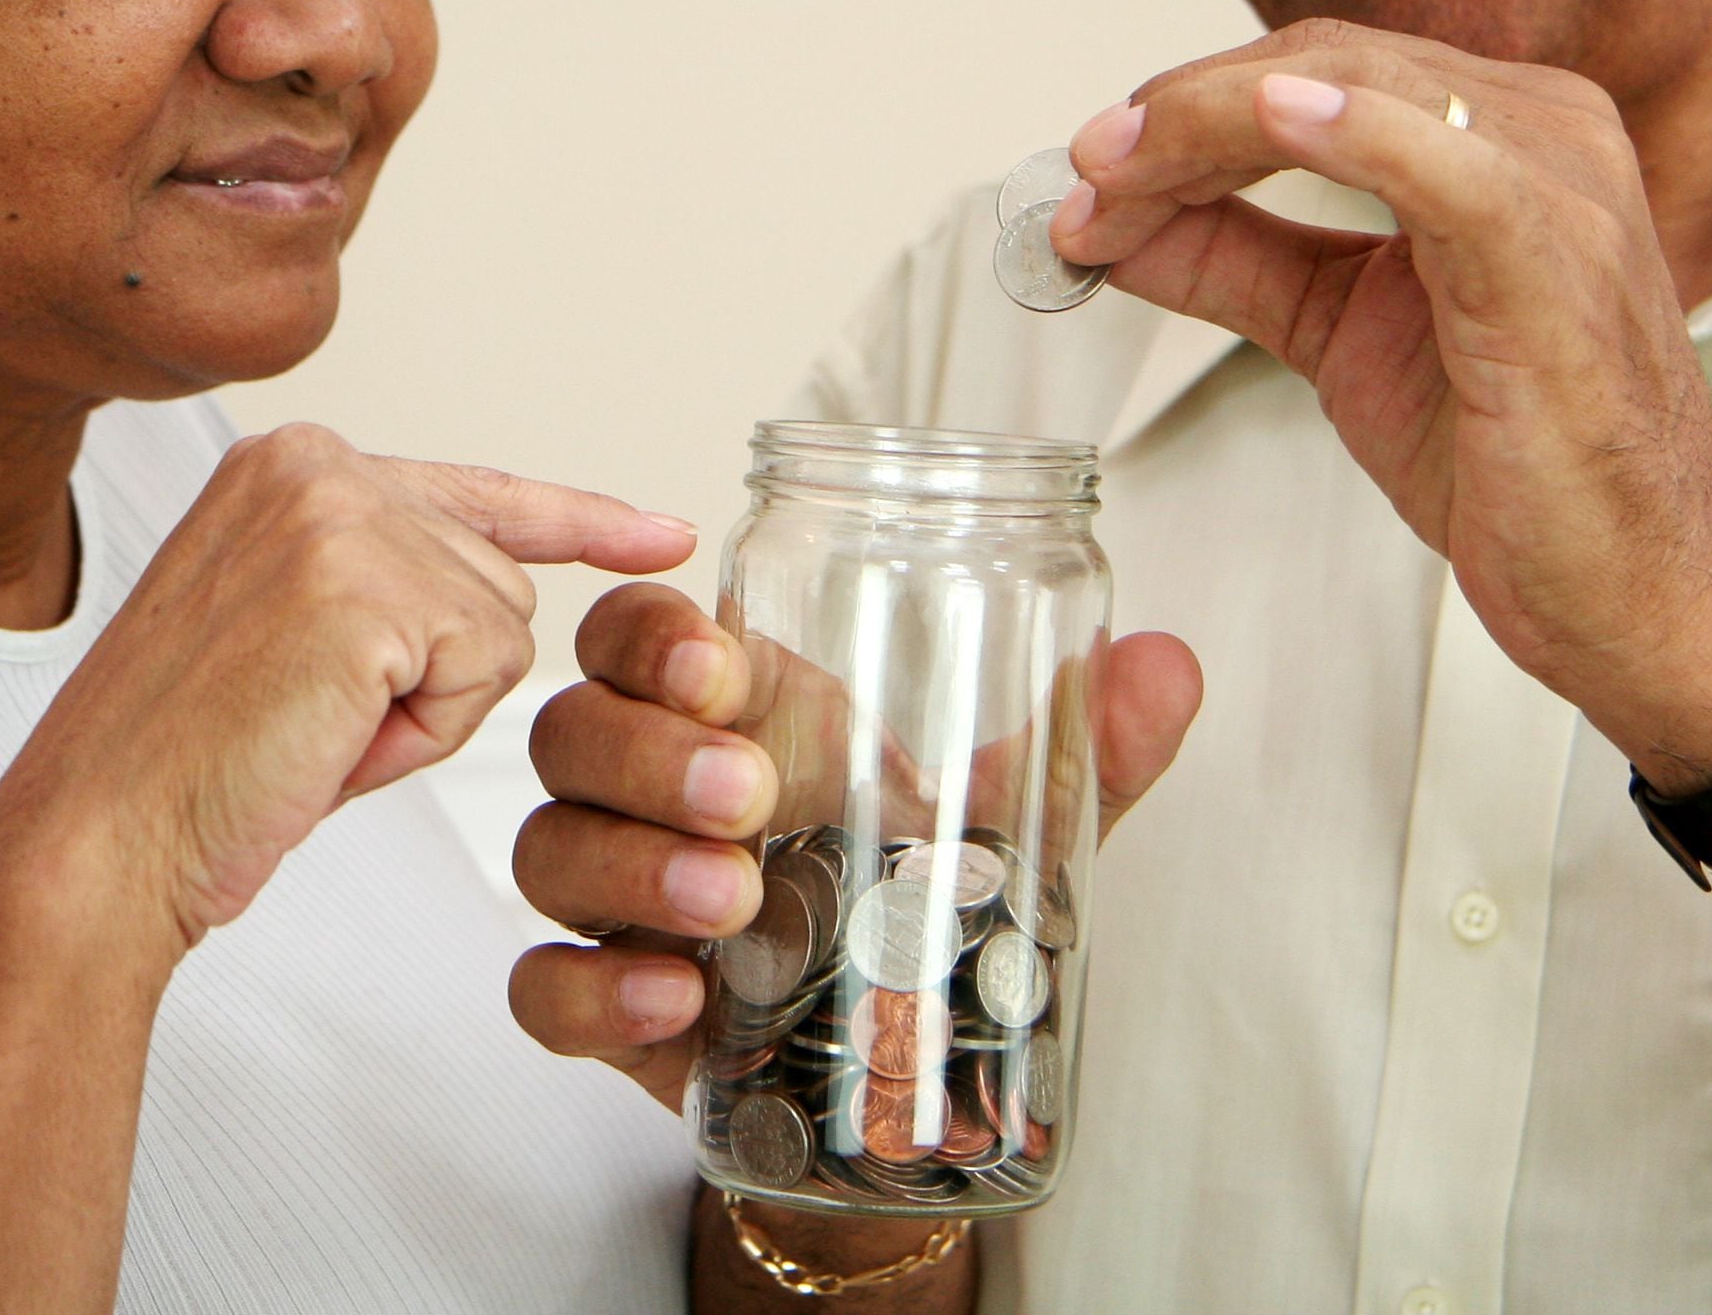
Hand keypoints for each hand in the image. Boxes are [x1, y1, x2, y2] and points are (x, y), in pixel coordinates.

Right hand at [0, 423, 695, 963]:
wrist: (98, 839)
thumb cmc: (187, 768)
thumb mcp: (290, 634)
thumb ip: (384, 583)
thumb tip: (512, 594)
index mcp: (288, 463)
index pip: (477, 488)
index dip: (581, 523)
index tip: (664, 532)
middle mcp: (314, 462)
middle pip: (499, 579)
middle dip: (434, 681)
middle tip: (312, 721)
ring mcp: (338, 516)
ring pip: (502, 630)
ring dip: (426, 713)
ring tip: (310, 731)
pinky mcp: (363, 586)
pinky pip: (480, 672)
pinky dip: (419, 736)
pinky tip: (328, 739)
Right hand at [506, 582, 1202, 1107]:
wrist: (899, 1078)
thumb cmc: (924, 905)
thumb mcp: (1018, 830)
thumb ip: (1087, 752)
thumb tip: (1170, 666)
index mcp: (735, 713)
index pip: (638, 634)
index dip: (650, 636)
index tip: (720, 670)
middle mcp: (650, 788)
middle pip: (575, 727)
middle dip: (646, 752)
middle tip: (749, 796)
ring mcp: (617, 896)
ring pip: (550, 846)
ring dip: (629, 864)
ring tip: (732, 901)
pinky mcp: (605, 1005)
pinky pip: (541, 985)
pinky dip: (591, 986)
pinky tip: (677, 996)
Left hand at [1055, 21, 1711, 787]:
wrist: (1636, 590)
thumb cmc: (1529, 463)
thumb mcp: (1345, 335)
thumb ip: (1242, 264)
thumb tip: (1120, 225)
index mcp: (1498, 135)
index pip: (1318, 70)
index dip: (1189, 109)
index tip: (1093, 171)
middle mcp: (1541, 132)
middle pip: (1327, 64)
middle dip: (1183, 112)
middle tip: (1087, 171)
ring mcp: (1561, 185)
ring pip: (1363, 91)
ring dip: (1216, 124)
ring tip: (1121, 173)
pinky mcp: (1560, 260)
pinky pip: (1450, 167)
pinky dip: (1356, 133)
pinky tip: (1272, 119)